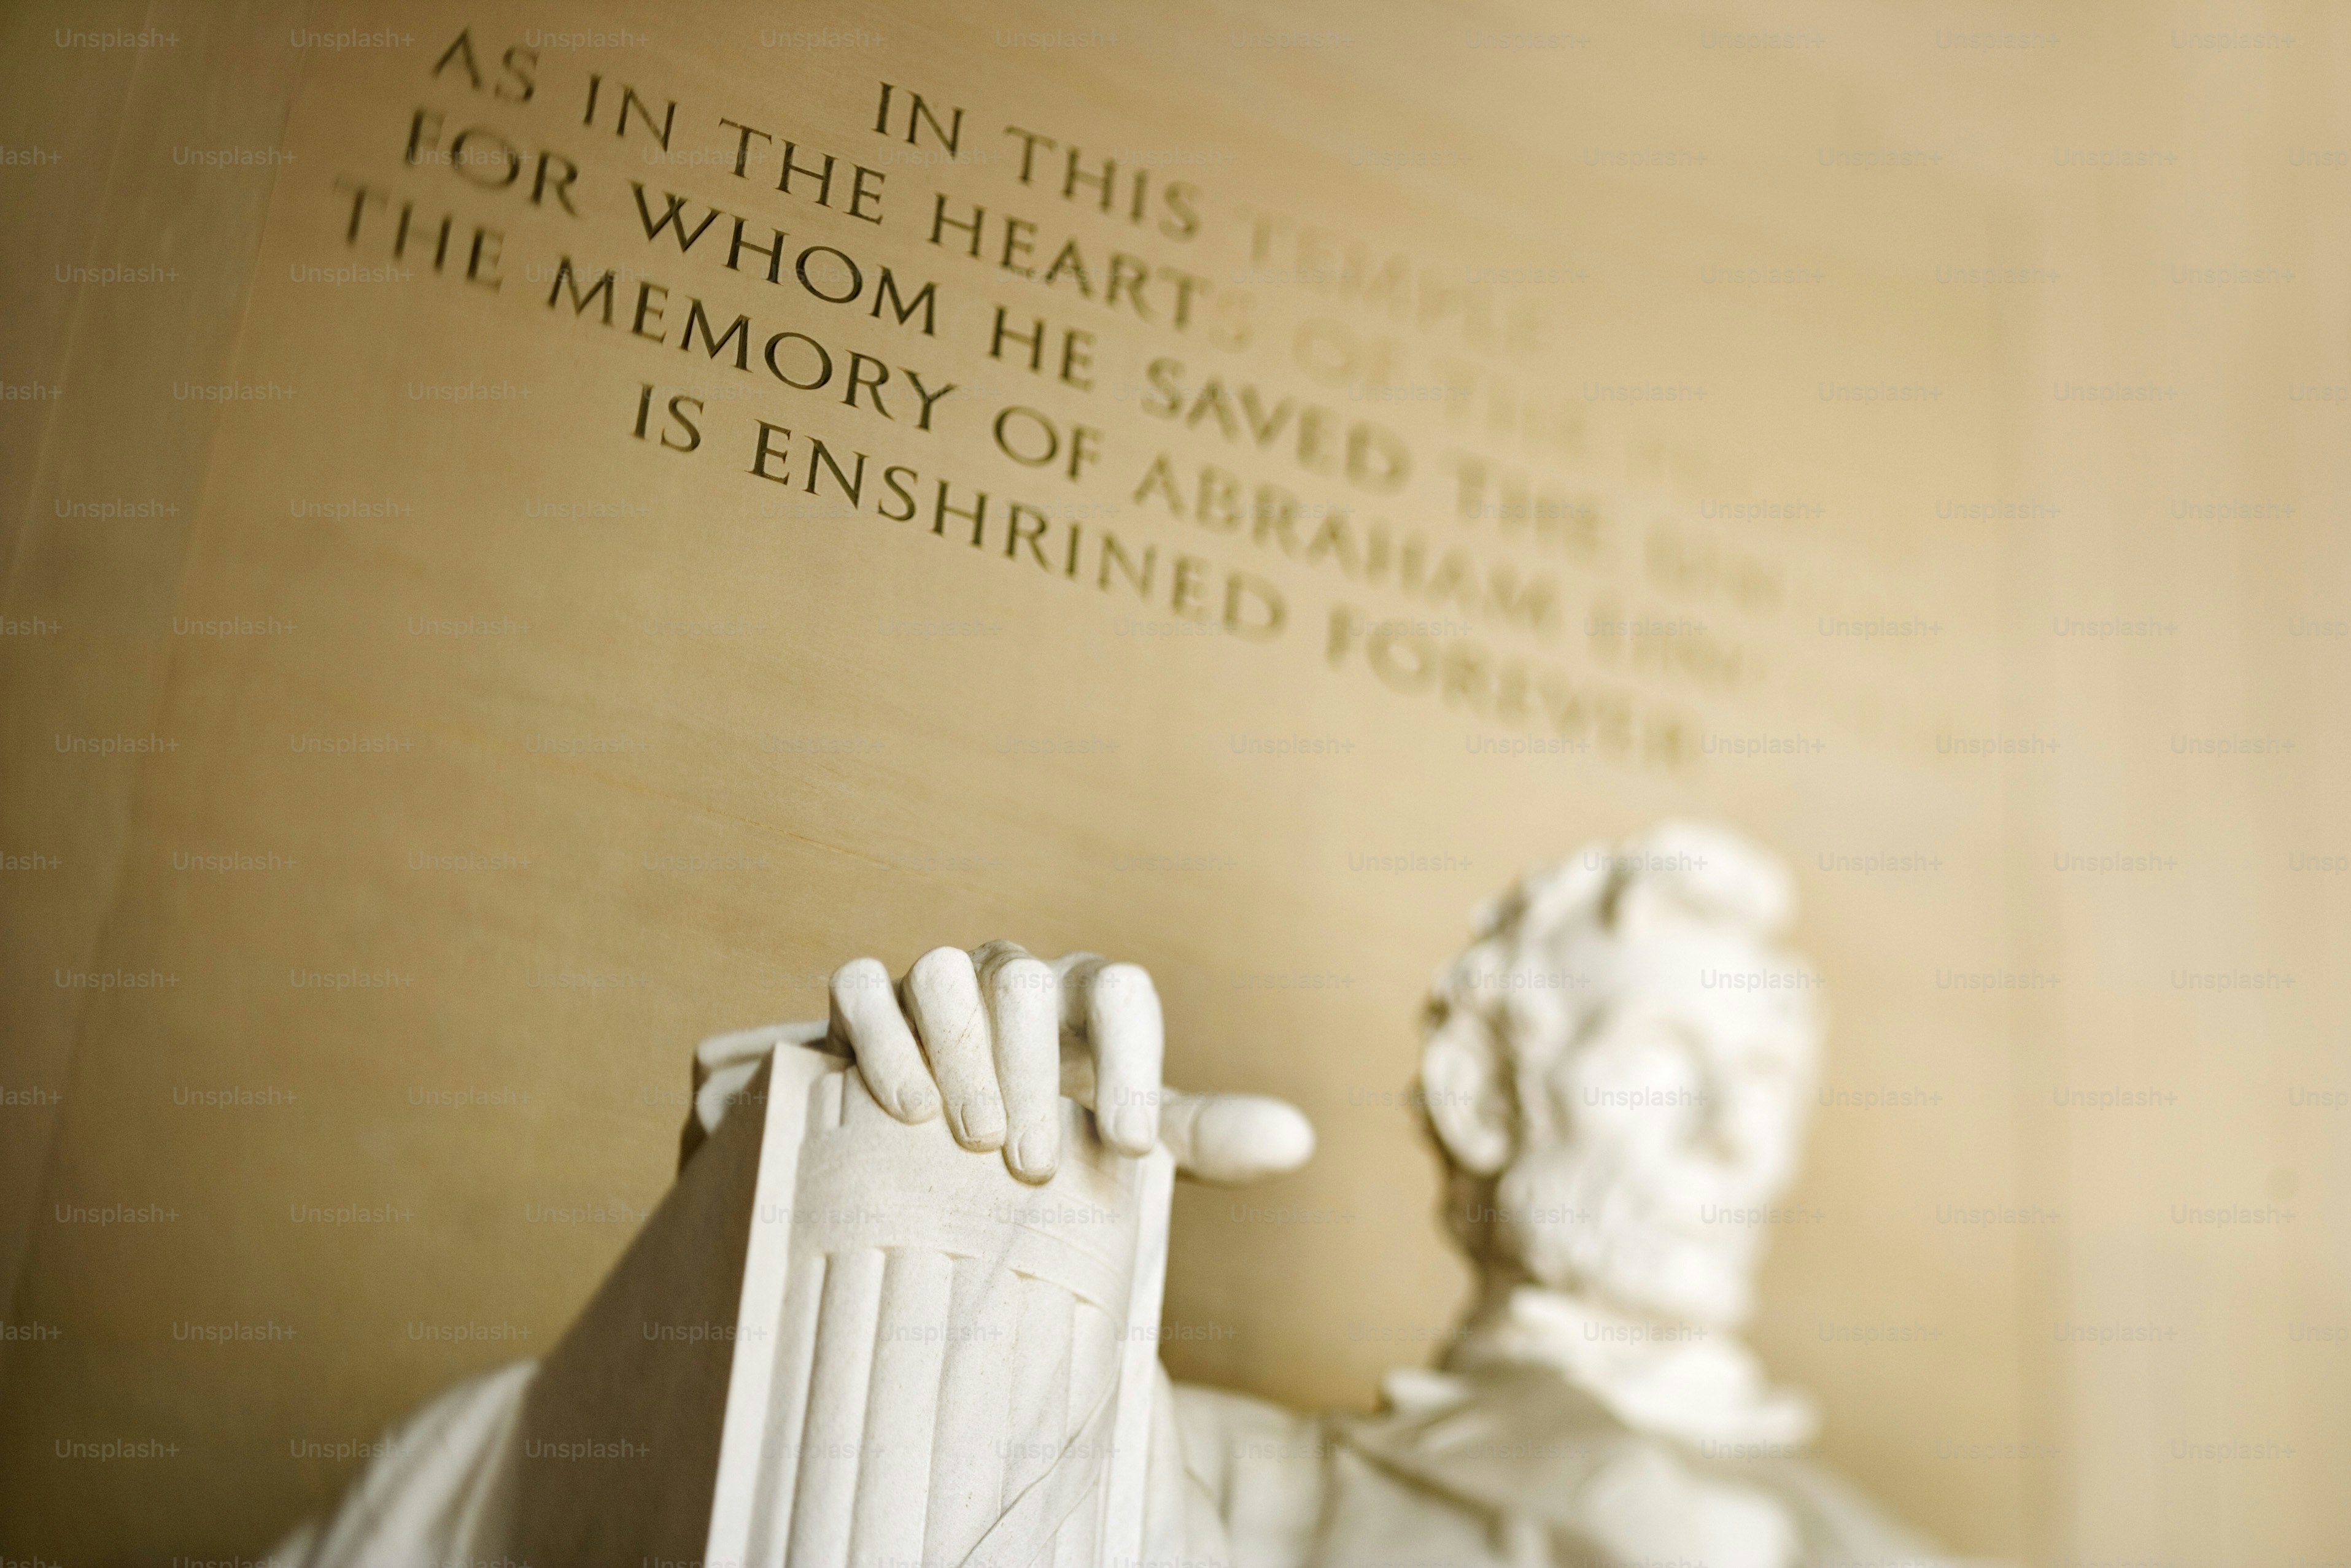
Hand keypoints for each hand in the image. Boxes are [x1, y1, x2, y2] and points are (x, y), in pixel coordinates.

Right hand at [827, 940, 1313, 1186]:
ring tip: (971, 1140)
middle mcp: (1010, 976)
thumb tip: (1300, 1140)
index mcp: (1082, 998)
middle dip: (1032, 1071)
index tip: (1129, 1144)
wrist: (931, 1140)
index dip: (1132, 1057)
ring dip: (959, 1053)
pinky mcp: (866, 1002)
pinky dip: (881, 1038)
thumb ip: (1202, 1135)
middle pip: (1026, 982)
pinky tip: (903, 1110)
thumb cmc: (1049, 1131)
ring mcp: (935, 981)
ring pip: (943, 973)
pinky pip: (863, 986)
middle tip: (1031, 1165)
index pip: (1121, 988)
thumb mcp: (1125, 1134)